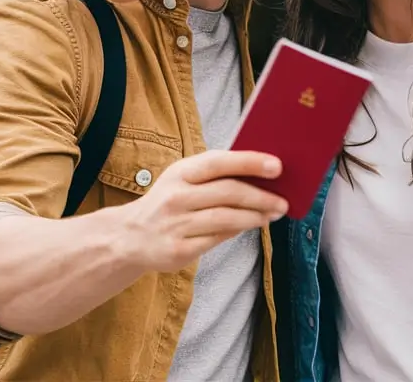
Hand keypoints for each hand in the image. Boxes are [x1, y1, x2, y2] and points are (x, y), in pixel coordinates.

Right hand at [117, 150, 288, 272]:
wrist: (129, 237)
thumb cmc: (168, 202)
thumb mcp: (182, 180)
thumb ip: (214, 175)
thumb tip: (260, 176)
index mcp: (180, 173)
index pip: (219, 162)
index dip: (250, 162)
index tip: (277, 166)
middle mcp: (176, 197)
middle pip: (228, 193)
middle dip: (261, 196)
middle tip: (282, 201)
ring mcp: (176, 225)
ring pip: (226, 219)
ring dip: (254, 217)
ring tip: (272, 214)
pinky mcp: (179, 250)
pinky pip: (217, 239)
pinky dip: (237, 232)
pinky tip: (249, 226)